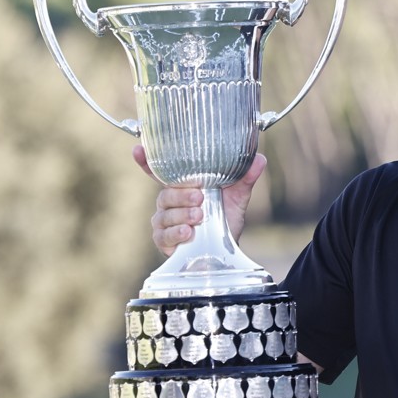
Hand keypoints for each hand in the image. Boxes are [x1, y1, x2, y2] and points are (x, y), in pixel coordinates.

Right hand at [134, 145, 266, 255]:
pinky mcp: (164, 240)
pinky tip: (188, 233)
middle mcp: (170, 202)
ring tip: (199, 217)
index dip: (146, 161)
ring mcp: (165, 221)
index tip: (138, 150)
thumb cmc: (226, 217)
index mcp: (183, 186)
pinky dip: (176, 233)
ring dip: (182, 215)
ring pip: (164, 214)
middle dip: (181, 195)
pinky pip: (163, 235)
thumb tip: (259, 159)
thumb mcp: (237, 197)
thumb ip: (244, 178)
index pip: (160, 171)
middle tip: (199, 198)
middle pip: (165, 193)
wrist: (226, 248)